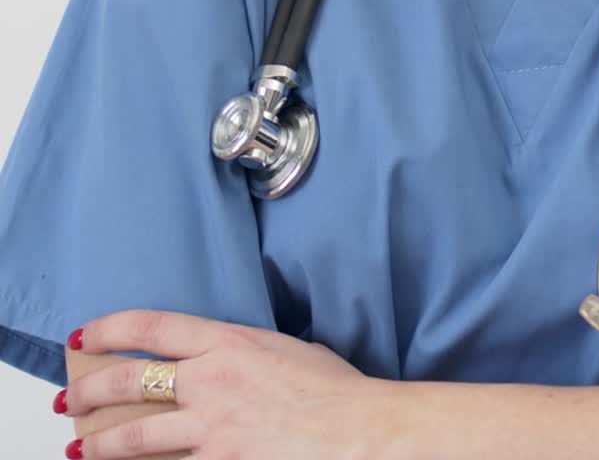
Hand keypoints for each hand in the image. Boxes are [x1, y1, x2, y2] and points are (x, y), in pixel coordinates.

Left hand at [56, 310, 397, 458]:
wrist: (354, 428)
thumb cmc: (332, 388)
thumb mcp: (285, 349)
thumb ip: (246, 352)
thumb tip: (228, 360)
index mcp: (229, 342)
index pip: (154, 328)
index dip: (111, 329)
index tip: (85, 334)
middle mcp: (211, 381)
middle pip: (131, 381)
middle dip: (91, 389)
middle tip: (69, 397)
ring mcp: (210, 429)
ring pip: (136, 437)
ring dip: (100, 444)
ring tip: (79, 446)